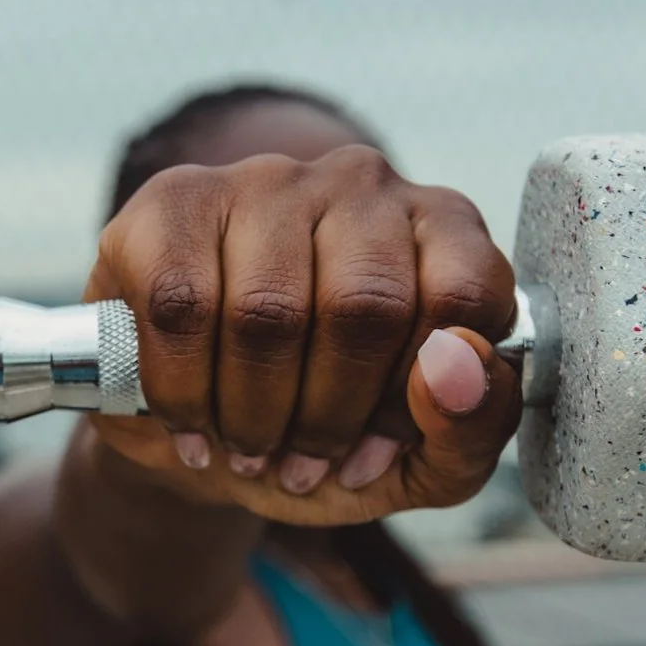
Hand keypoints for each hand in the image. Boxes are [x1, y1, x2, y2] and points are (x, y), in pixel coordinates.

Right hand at [82, 145, 522, 525]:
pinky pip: (182, 305)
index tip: (375, 451)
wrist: (207, 436)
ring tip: (248, 450)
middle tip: (301, 465)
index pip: (463, 292)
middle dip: (328, 417)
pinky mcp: (176, 200)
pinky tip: (191, 425)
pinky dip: (182, 392)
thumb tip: (457, 365)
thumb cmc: (332, 438)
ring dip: (252, 415)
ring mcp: (267, 181)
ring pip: (267, 310)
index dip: (418, 396)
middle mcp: (364, 184)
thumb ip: (470, 427)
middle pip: (364, 304)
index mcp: (445, 232)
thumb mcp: (422, 463)